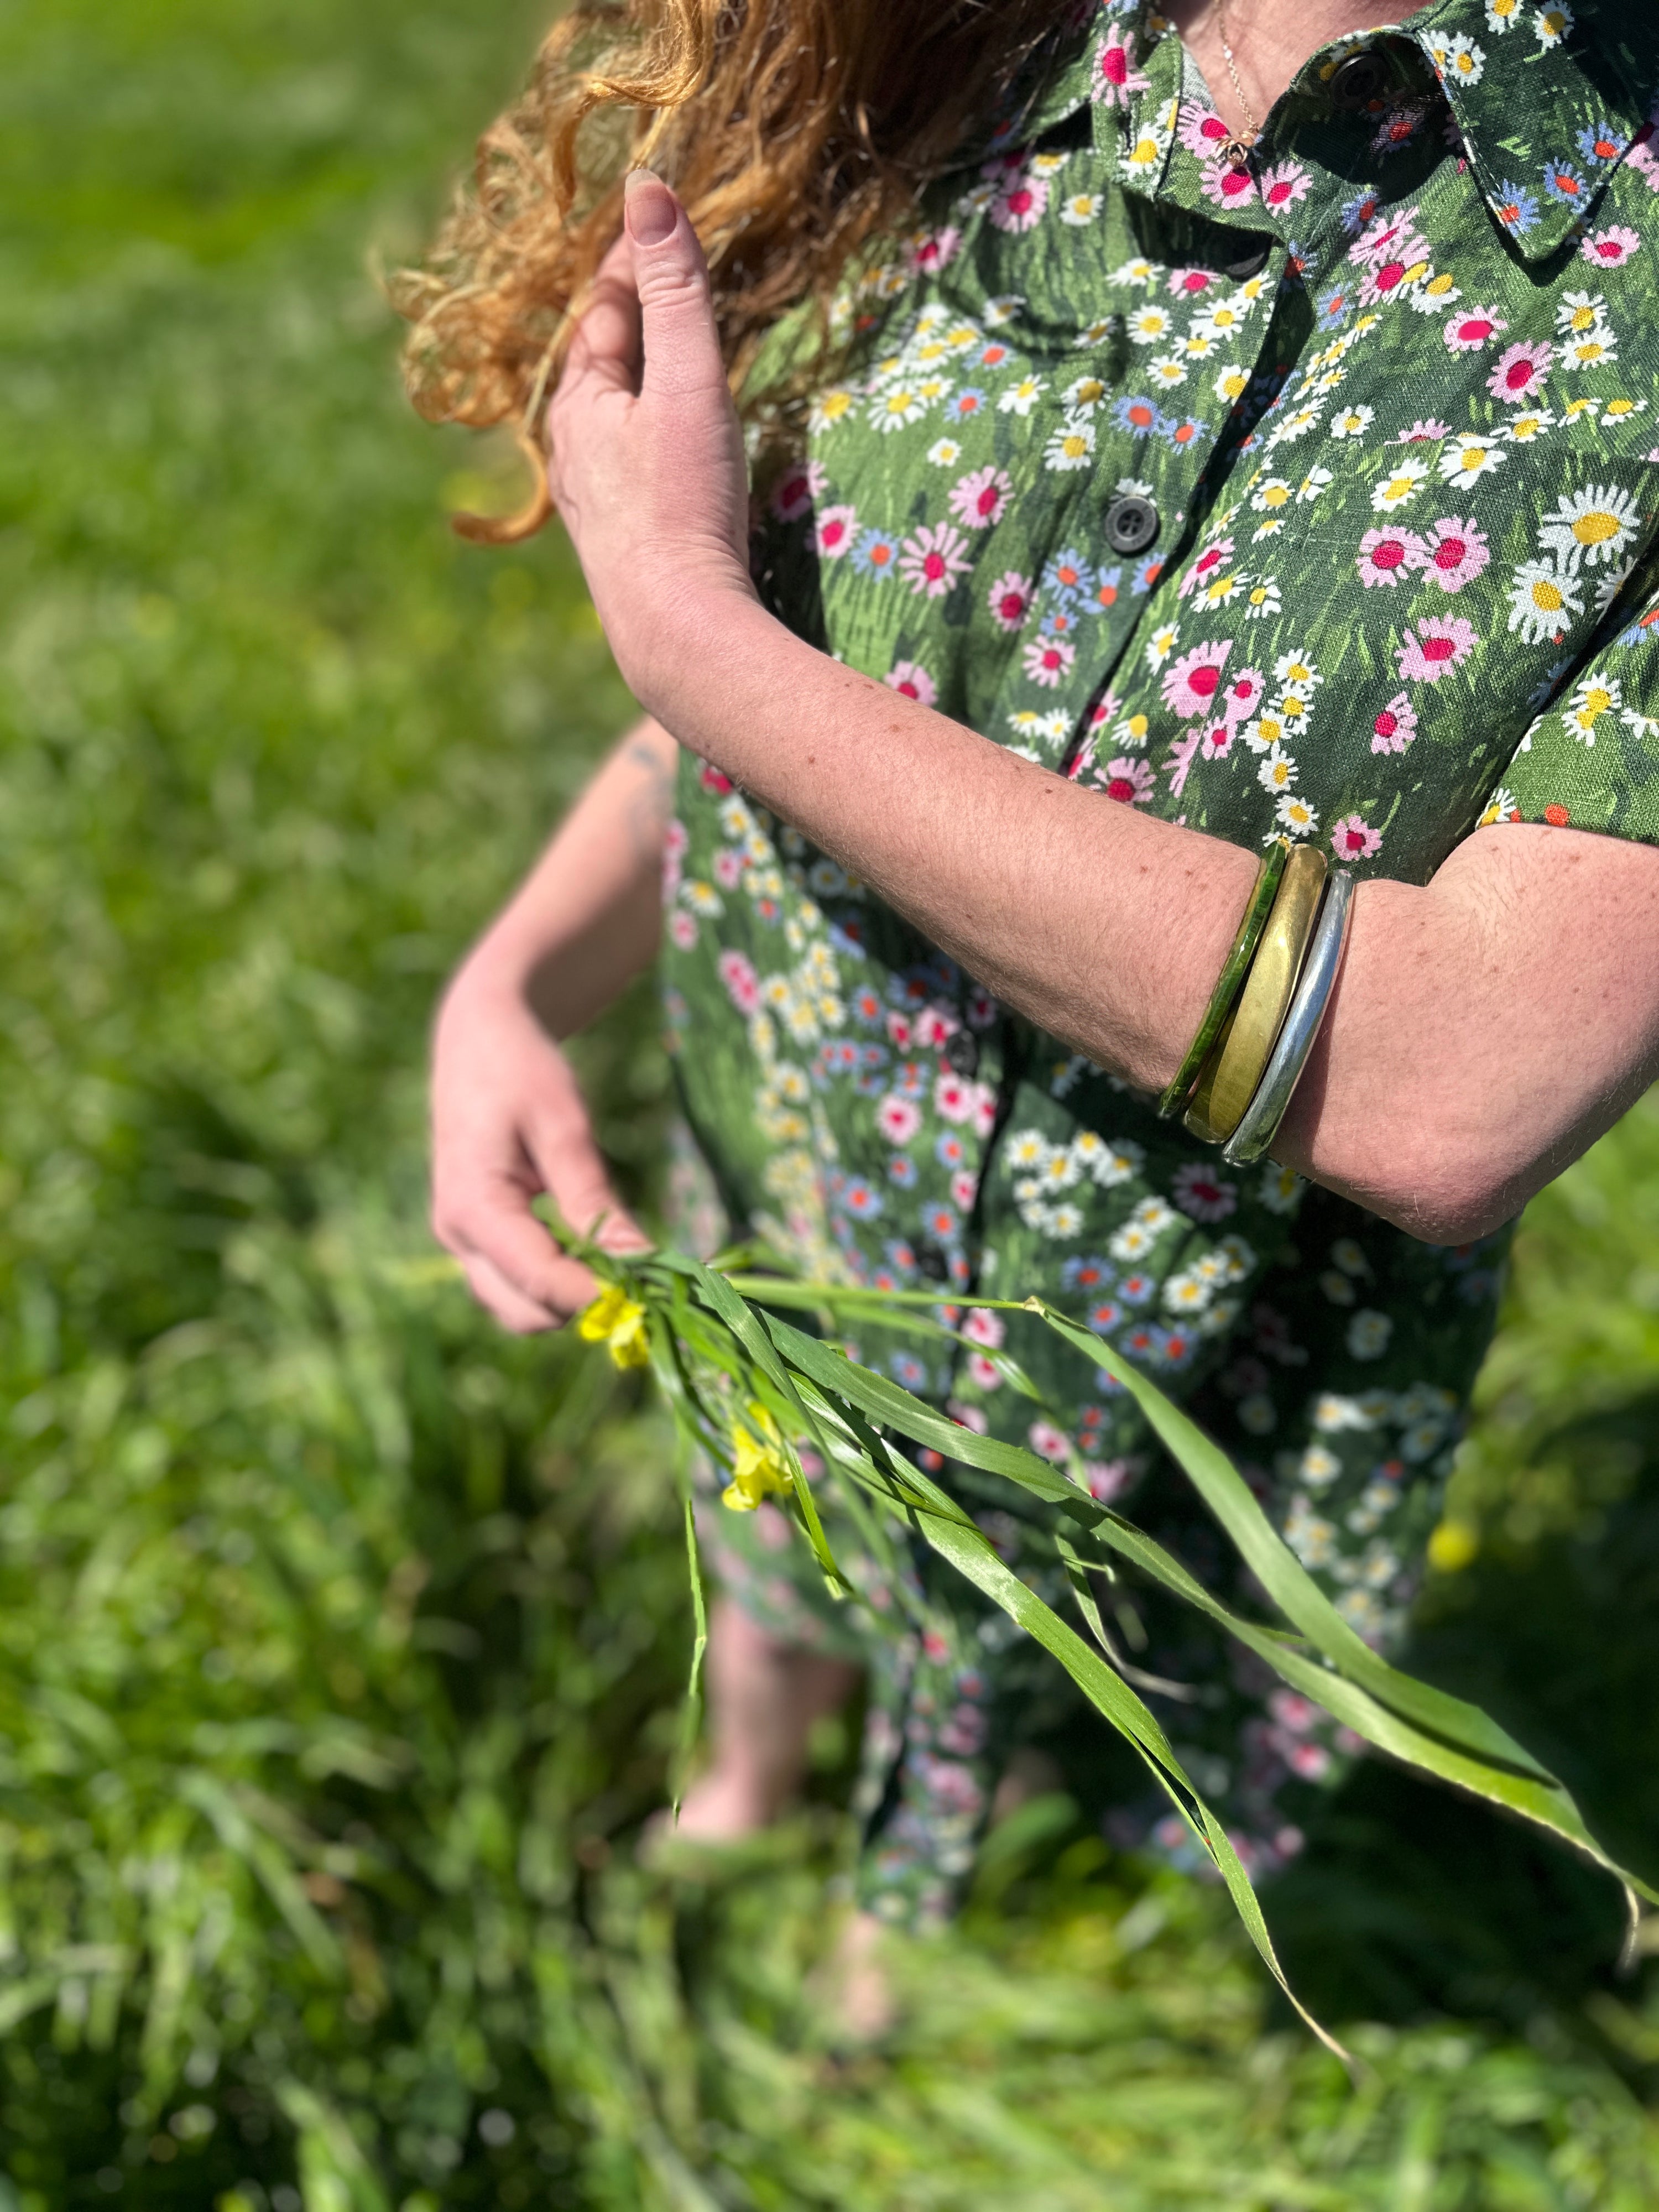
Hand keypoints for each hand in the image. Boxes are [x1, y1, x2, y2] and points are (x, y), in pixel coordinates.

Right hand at [430, 955, 648, 1332]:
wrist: (476, 1038)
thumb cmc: (520, 1070)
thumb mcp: (564, 1127)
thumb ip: (594, 1199)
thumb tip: (641, 1261)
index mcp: (472, 1205)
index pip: (539, 1279)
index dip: (597, 1297)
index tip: (651, 1300)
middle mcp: (457, 1235)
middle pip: (524, 1312)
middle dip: (583, 1307)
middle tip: (645, 1283)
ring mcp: (461, 1241)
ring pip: (517, 1308)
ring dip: (569, 1301)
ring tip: (623, 1267)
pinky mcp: (475, 1238)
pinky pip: (515, 1285)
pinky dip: (556, 1285)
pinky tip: (596, 1255)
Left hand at [546, 169, 756, 709]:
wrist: (677, 630)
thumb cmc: (682, 505)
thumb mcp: (687, 383)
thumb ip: (674, 291)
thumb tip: (647, 192)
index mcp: (579, 401)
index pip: (606, 307)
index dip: (635, 260)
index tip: (659, 218)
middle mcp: (573, 449)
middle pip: (603, 362)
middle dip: (633, 317)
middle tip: (661, 273)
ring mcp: (594, 500)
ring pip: (613, 417)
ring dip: (639, 380)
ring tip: (667, 353)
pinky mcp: (620, 543)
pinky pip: (628, 463)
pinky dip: (648, 433)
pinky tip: (666, 447)